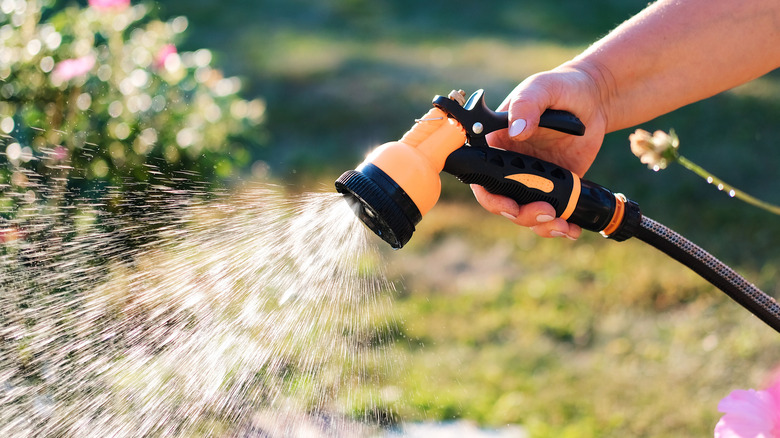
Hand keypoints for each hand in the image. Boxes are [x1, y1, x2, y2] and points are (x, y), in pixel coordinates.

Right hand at [476, 63, 608, 238]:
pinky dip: (560, 226)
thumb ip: (527, 105)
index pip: (480, 177)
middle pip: (503, 202)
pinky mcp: (554, 188)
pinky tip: (572, 229)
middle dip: (521, 215)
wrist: (595, 99)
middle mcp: (510, 166)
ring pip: (525, 214)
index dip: (491, 197)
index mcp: (496, 145)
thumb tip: (517, 131)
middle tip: (546, 212)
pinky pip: (551, 213)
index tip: (510, 204)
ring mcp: (532, 179)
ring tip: (563, 226)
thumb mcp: (541, 89)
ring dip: (541, 226)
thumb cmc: (561, 88)